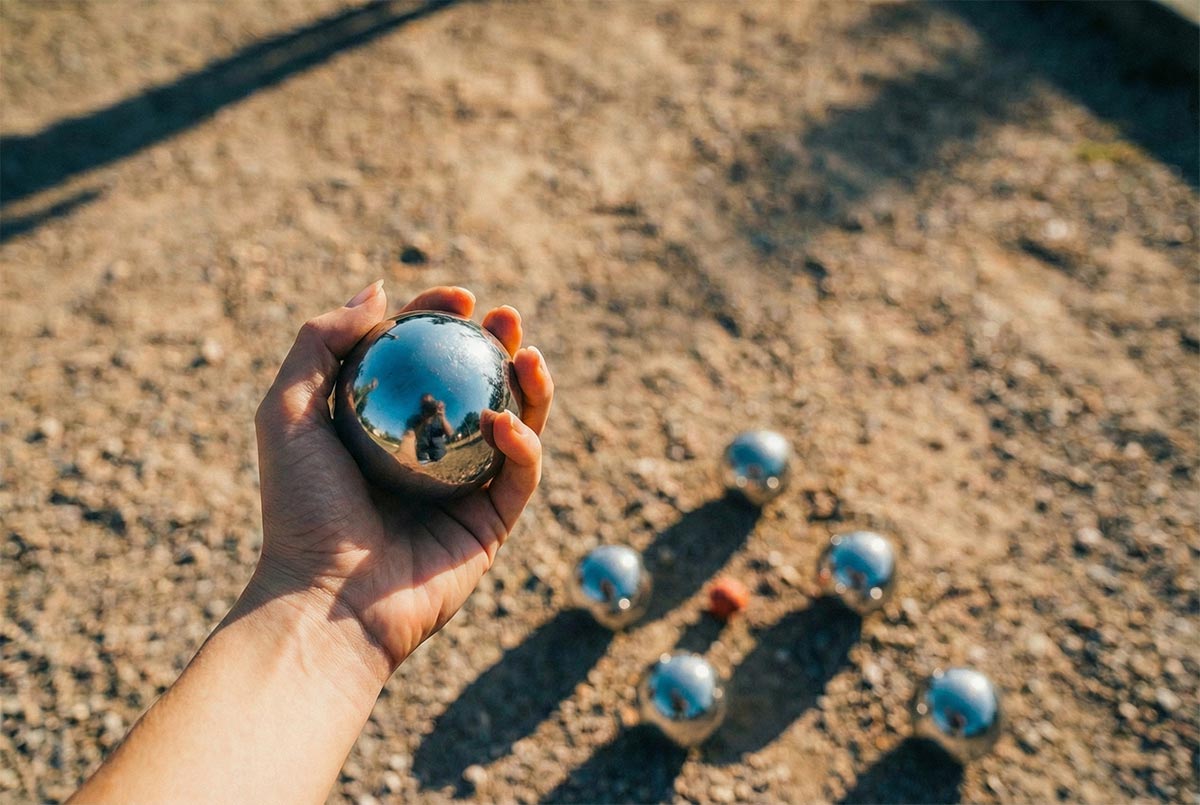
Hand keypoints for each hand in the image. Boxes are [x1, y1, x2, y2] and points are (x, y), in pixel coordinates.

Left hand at [252, 283, 553, 680]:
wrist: (326, 602)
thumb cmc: (299, 509)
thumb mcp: (286, 414)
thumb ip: (318, 344)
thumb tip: (378, 290)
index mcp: (384, 427)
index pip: (422, 360)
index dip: (442, 321)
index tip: (458, 296)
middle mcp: (427, 453)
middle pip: (475, 386)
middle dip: (497, 345)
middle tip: (504, 317)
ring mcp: (463, 489)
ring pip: (514, 425)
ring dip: (530, 386)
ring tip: (527, 353)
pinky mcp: (491, 525)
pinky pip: (520, 476)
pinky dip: (522, 444)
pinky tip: (505, 422)